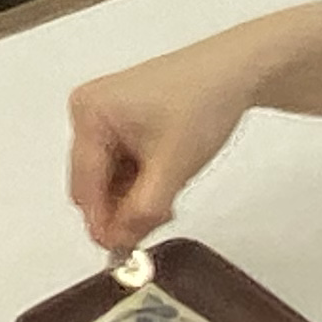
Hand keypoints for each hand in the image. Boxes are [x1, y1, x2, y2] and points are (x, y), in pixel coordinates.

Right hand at [66, 43, 259, 255]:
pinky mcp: (122, 117)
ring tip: (168, 194)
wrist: (237, 71)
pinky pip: (120, 163)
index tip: (123, 251)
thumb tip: (117, 242)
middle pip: (91, 184)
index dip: (103, 223)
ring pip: (107, 177)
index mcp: (89, 113)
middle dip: (121, 208)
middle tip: (155, 221)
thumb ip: (141, 212)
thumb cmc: (203, 99)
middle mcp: (88, 110)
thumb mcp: (171, 167)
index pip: (84, 187)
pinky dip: (139, 180)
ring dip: (133, 196)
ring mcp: (105, 113)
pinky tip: (165, 179)